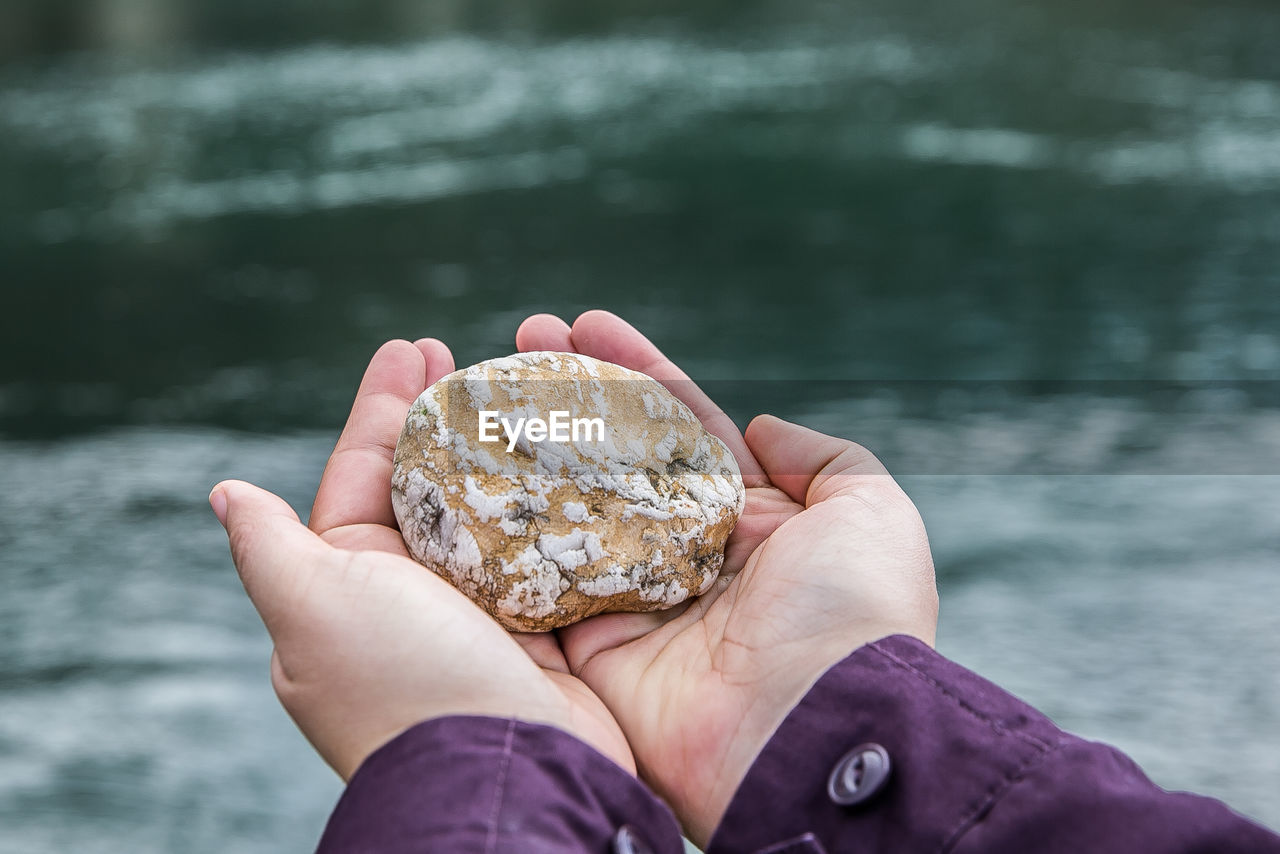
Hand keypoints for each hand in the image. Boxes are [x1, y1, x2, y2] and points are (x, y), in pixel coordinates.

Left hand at [210, 340, 633, 779]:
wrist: (509, 777)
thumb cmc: (402, 685)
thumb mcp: (313, 608)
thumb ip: (270, 548)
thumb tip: (224, 492)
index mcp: (348, 586)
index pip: (360, 474)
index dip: (383, 407)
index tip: (413, 346)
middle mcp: (411, 599)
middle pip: (428, 484)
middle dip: (443, 418)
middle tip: (468, 354)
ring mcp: (481, 614)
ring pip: (491, 510)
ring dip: (506, 451)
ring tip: (528, 389)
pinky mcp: (545, 629)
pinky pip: (548, 545)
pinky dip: (559, 500)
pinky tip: (578, 458)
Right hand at [516, 311, 938, 845]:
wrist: (815, 728)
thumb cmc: (852, 612)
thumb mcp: (871, 510)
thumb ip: (826, 457)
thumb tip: (765, 427)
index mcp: (749, 521)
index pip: (680, 428)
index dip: (635, 372)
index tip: (585, 324)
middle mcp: (687, 555)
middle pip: (614, 458)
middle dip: (571, 395)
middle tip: (522, 336)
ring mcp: (637, 600)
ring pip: (570, 508)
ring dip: (526, 447)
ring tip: (481, 383)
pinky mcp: (593, 647)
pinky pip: (540, 581)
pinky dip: (505, 530)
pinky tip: (467, 467)